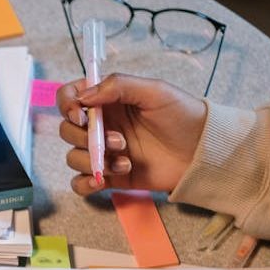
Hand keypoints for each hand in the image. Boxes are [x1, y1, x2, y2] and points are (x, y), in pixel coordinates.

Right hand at [57, 74, 206, 195]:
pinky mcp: (110, 176)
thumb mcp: (154, 91)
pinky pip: (80, 183)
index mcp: (108, 101)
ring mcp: (104, 152)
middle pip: (67, 131)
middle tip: (119, 141)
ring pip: (73, 158)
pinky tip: (103, 180)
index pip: (70, 98)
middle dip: (86, 138)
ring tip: (125, 161)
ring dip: (93, 161)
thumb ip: (118, 86)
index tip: (81, 116)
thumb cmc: (183, 115)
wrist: (202, 152)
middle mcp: (101, 125)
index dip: (67, 106)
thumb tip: (84, 96)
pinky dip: (85, 183)